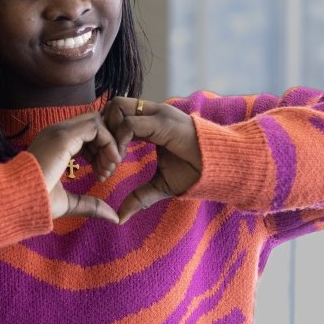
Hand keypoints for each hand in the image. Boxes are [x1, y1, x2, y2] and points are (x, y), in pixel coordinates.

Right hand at [28, 111, 120, 222]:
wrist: (17, 201)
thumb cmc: (37, 203)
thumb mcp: (70, 203)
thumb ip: (91, 204)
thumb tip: (114, 218)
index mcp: (55, 144)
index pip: (86, 134)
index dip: (100, 151)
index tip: (102, 174)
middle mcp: (57, 132)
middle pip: (94, 124)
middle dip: (108, 144)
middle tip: (110, 169)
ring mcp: (59, 131)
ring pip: (97, 122)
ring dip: (110, 144)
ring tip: (108, 170)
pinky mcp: (64, 136)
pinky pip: (96, 128)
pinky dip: (108, 143)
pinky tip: (107, 164)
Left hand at [103, 97, 201, 223]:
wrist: (221, 168)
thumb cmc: (195, 173)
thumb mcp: (160, 186)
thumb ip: (138, 196)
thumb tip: (120, 218)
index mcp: (150, 123)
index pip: (117, 115)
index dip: (105, 135)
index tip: (103, 162)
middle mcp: (151, 113)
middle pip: (112, 105)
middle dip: (102, 129)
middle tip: (102, 158)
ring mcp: (157, 114)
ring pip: (117, 108)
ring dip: (108, 133)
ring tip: (112, 160)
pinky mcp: (162, 122)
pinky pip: (130, 124)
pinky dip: (119, 141)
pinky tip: (120, 160)